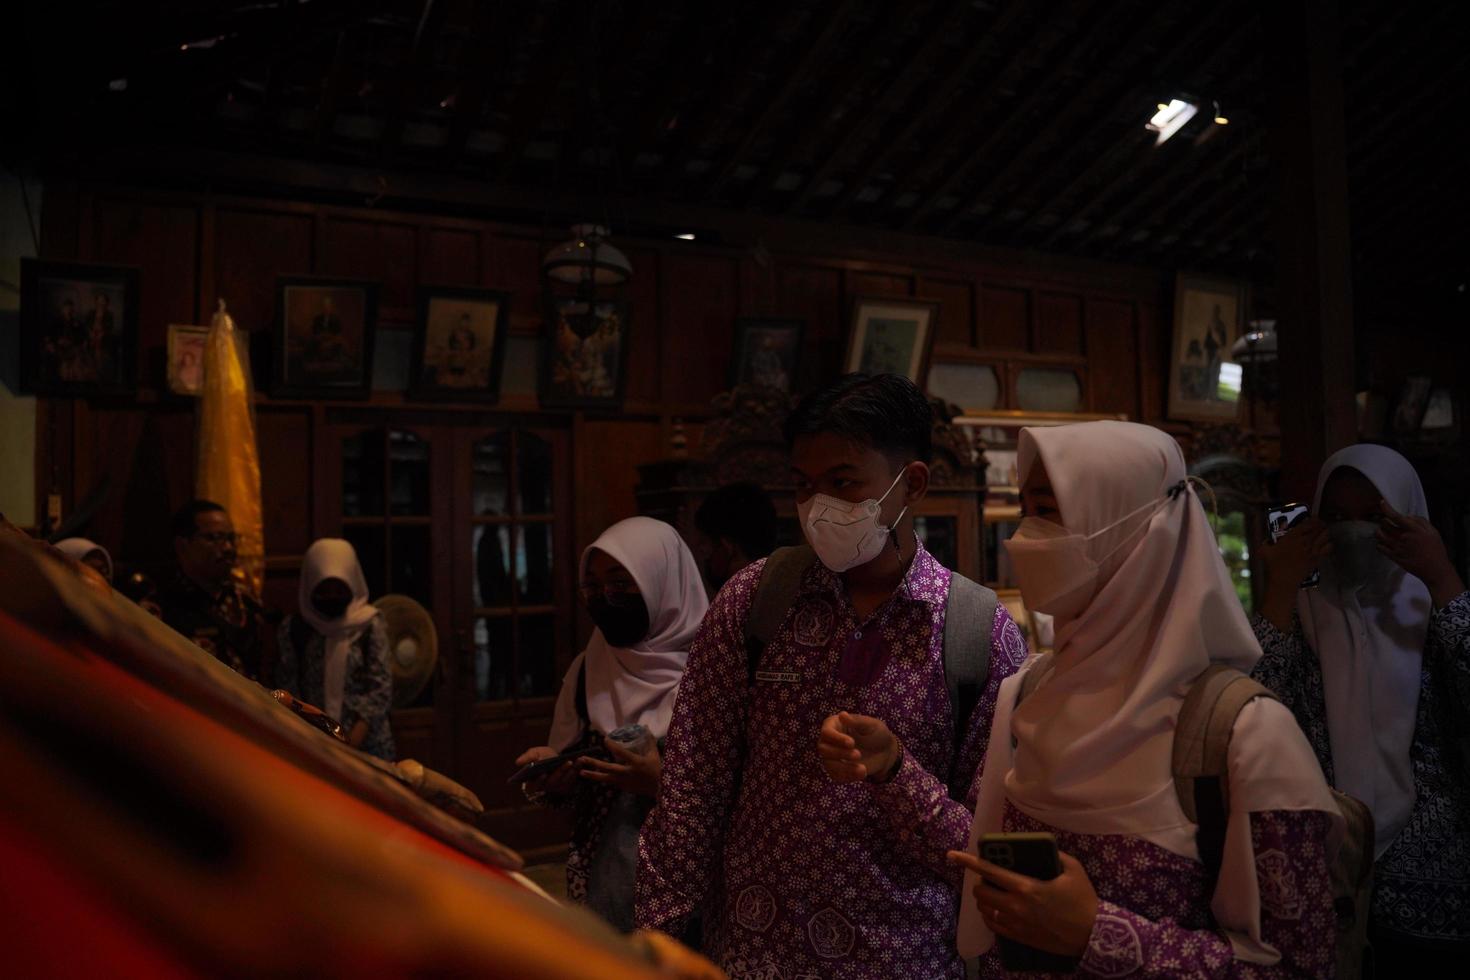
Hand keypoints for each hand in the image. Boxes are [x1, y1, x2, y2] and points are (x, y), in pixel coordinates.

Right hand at [515, 745, 579, 795]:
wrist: (553, 757)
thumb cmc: (541, 756)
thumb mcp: (534, 753)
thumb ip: (527, 757)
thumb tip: (518, 762)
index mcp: (532, 783)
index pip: (532, 787)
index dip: (538, 781)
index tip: (543, 774)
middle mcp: (544, 787)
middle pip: (552, 783)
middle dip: (560, 772)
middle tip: (567, 762)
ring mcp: (556, 787)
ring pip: (564, 781)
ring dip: (572, 771)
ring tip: (577, 760)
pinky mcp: (567, 785)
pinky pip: (573, 779)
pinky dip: (577, 769)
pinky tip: (580, 760)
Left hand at [580, 737, 662, 797]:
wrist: (659, 789)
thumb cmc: (657, 769)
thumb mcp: (654, 754)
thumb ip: (649, 740)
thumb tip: (644, 726)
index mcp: (636, 762)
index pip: (621, 753)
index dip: (612, 746)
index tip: (604, 740)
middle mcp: (627, 773)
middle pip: (608, 768)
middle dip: (594, 763)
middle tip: (582, 759)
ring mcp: (624, 782)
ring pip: (605, 778)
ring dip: (592, 775)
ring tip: (580, 772)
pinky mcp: (622, 788)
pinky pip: (610, 782)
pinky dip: (601, 779)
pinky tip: (592, 776)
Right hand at [817, 711, 898, 782]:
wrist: (886, 752)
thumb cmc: (877, 733)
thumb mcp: (871, 725)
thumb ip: (856, 721)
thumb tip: (842, 715)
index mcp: (834, 725)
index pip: (826, 732)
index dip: (837, 739)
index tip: (852, 743)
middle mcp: (829, 741)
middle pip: (823, 749)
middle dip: (840, 753)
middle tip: (858, 755)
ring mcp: (832, 757)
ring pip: (828, 765)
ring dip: (844, 768)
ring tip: (863, 769)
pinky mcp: (837, 770)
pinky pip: (836, 776)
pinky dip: (848, 777)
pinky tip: (861, 773)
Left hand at [947, 849, 1098, 956]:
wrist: (1094, 935)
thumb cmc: (1084, 900)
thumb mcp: (1073, 869)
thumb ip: (1055, 855)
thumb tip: (1040, 847)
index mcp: (1026, 887)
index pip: (989, 871)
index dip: (968, 861)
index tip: (952, 855)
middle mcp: (1016, 906)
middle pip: (981, 893)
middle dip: (980, 883)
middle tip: (988, 878)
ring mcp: (1017, 924)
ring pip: (985, 910)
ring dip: (984, 900)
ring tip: (993, 893)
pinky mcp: (1020, 938)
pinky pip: (994, 926)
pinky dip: (990, 916)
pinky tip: (996, 910)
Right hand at [1260, 517, 1329, 629]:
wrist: (1283, 580)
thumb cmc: (1273, 565)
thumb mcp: (1265, 550)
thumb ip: (1267, 542)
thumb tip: (1268, 540)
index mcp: (1292, 536)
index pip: (1308, 523)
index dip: (1313, 519)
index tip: (1314, 519)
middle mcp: (1304, 541)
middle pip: (1319, 528)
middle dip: (1321, 524)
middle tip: (1320, 525)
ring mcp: (1312, 550)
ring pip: (1325, 536)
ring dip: (1325, 533)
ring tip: (1324, 533)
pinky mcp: (1317, 559)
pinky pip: (1328, 548)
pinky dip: (1329, 544)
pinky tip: (1326, 545)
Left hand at [1377, 499, 1466, 605]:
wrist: (1435, 569)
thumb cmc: (1436, 550)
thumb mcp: (1433, 532)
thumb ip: (1421, 521)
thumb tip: (1408, 516)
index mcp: (1414, 530)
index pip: (1396, 517)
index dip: (1387, 508)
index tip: (1382, 503)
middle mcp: (1403, 538)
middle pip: (1384, 524)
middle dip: (1383, 521)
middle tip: (1385, 521)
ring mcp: (1397, 548)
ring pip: (1379, 535)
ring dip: (1379, 531)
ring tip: (1383, 531)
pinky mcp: (1394, 557)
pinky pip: (1380, 547)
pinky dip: (1379, 543)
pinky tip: (1384, 543)